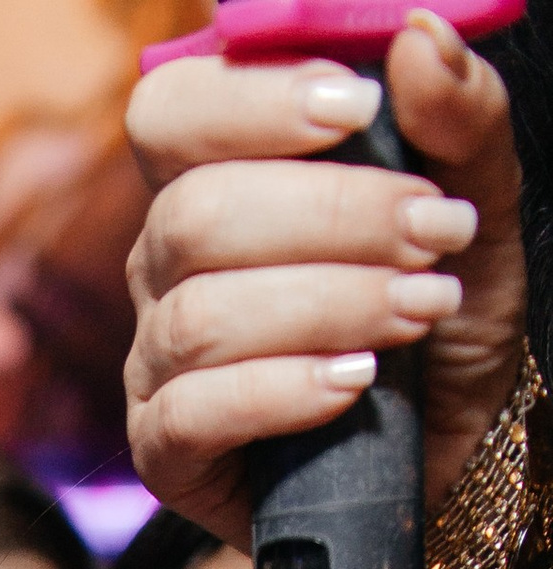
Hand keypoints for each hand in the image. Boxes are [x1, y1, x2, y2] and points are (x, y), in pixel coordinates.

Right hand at [125, 18, 525, 546]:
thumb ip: (460, 123)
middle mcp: (168, 268)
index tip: (355, 109)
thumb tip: (419, 36)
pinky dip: (283, 390)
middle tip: (433, 233)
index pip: (173, 115)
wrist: (443, 458)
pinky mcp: (165, 454)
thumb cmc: (441, 328)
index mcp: (218, 184)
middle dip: (333, 218)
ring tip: (417, 310)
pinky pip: (193, 412)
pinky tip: (354, 384)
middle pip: (195, 214)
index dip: (249, 102)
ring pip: (202, 314)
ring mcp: (157, 364)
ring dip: (329, 306)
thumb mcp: (478, 216)